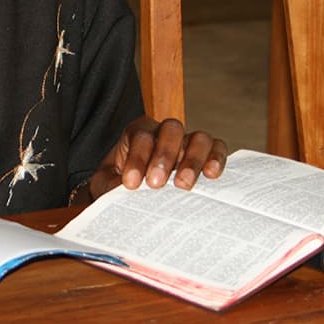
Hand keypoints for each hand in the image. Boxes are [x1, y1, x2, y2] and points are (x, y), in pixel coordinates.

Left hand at [87, 116, 226, 198]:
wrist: (132, 194)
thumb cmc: (118, 185)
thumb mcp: (106, 184)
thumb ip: (111, 185)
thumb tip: (123, 193)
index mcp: (137, 133)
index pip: (141, 137)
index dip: (137, 159)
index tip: (131, 184)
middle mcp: (165, 133)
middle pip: (171, 129)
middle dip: (164, 156)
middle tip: (156, 184)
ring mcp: (187, 143)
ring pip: (198, 138)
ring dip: (192, 160)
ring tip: (183, 186)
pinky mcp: (205, 155)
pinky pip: (217, 148)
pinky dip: (216, 158)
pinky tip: (211, 175)